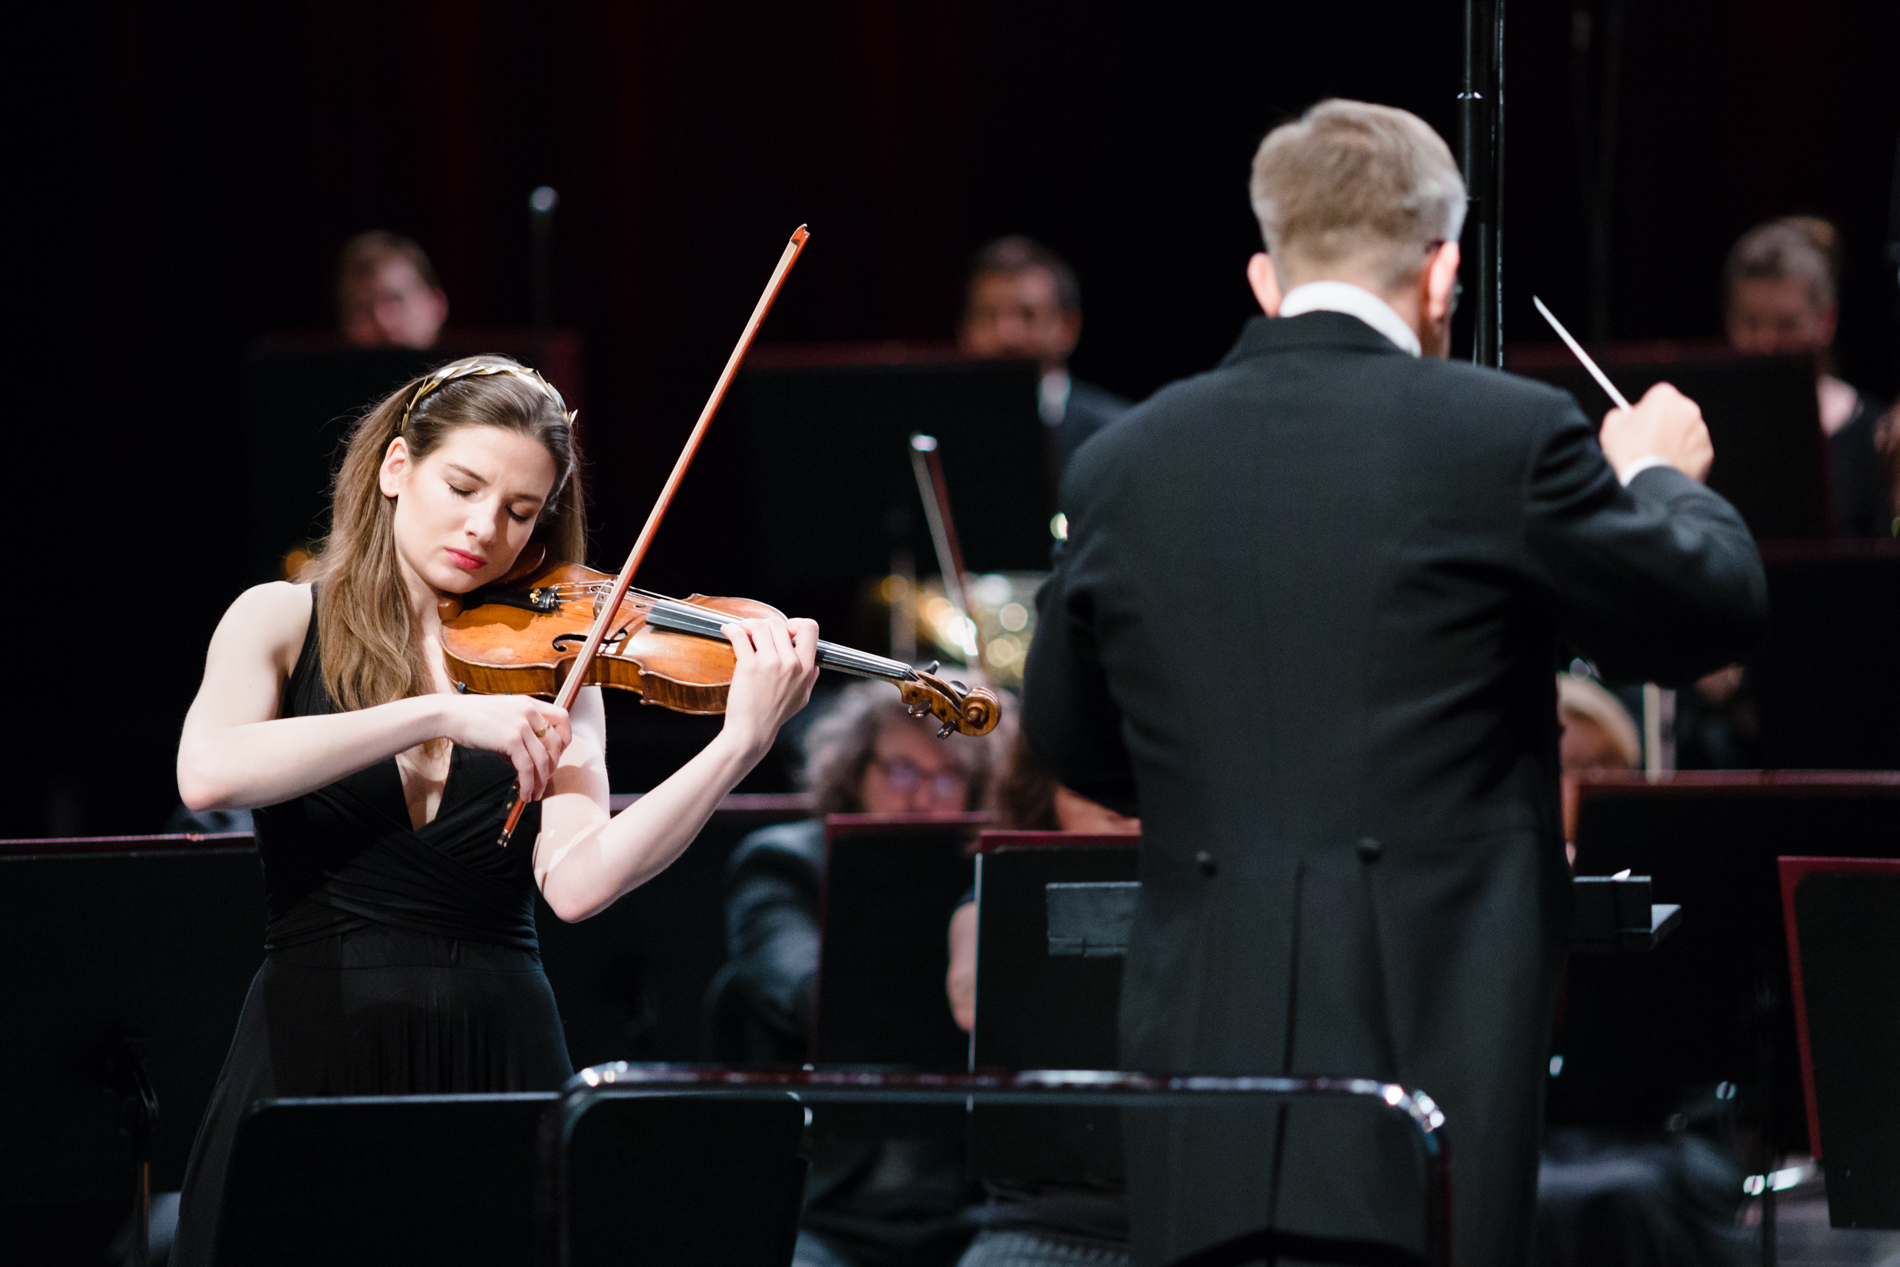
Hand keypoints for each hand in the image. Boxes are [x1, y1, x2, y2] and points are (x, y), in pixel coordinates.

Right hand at [438, 694, 570, 800]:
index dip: (565, 739)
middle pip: (557, 742)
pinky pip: (527, 767)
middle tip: (544, 779)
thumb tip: (526, 763)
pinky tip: (524, 793)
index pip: (563, 718)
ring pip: (543, 759)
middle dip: (553, 765)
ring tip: (534, 794)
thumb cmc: (471, 717)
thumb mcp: (503, 718)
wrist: (450, 715)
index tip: (556, 755)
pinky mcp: (511, 739)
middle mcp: (529, 712)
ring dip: (541, 781)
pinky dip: (528, 784)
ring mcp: (521, 725)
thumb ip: (519, 735)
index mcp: (529, 704)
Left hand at [719, 615, 820, 759]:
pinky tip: (727, 631)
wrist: (753, 731)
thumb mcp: (803, 698)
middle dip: (765, 624)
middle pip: (779, 623)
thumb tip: (814, 663)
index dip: (796, 623)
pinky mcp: (748, 666)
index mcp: (805, 668)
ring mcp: (769, 663)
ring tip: (742, 631)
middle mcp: (790, 663)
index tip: (786, 629)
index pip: (810, 628)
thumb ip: (810, 678)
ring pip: (760, 626)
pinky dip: (731, 629)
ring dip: (748, 624)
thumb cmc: (775, 715)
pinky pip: (739, 636)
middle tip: (755, 632)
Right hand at [1600, 381, 1713, 483]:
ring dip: (1674, 441)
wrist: (1651, 484)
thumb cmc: (1631, 454)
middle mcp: (1689, 409)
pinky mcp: (1707, 453)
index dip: (1646, 411)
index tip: (1639, 424)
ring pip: (1686, 433)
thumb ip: (1621, 414)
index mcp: (1665, 397)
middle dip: (1664, 425)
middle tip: (1647, 442)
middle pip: (1674, 413)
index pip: (1656, 397)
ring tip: (1656, 458)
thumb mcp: (1612, 427)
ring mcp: (1701, 432)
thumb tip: (1625, 417)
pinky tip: (1667, 467)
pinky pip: (1694, 452)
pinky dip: (1684, 458)